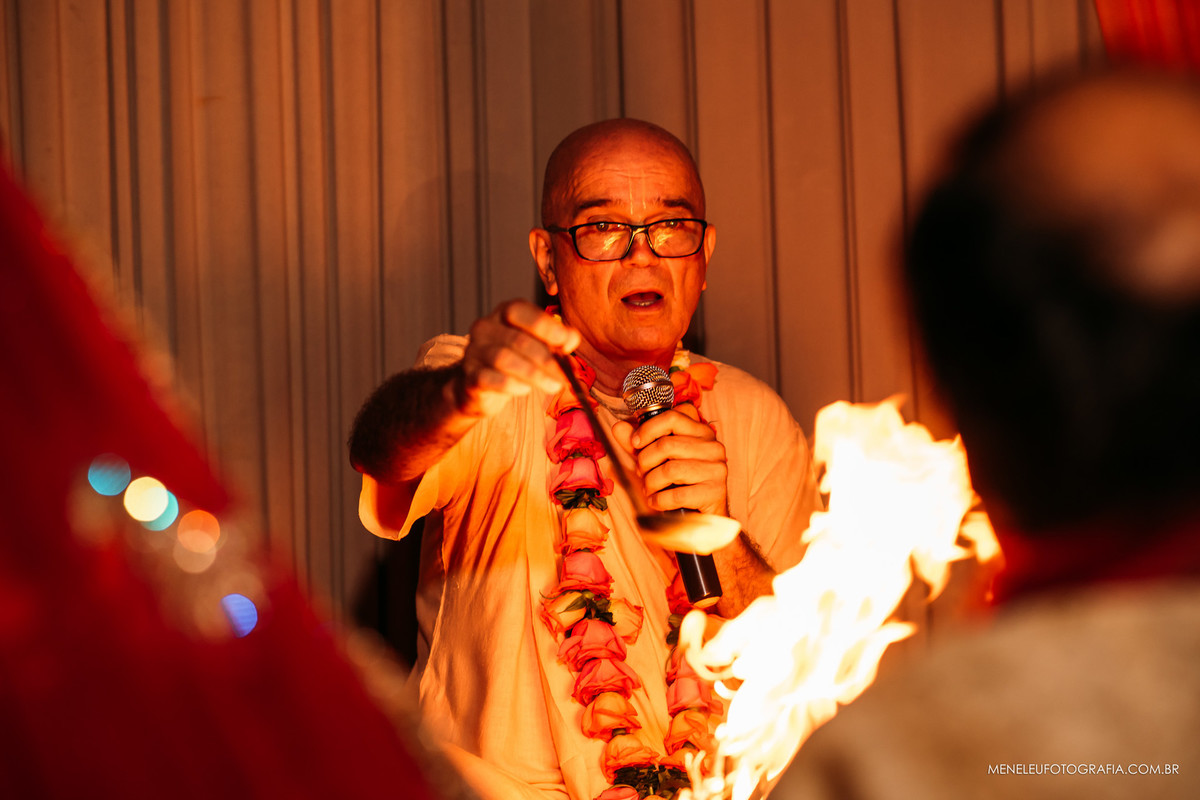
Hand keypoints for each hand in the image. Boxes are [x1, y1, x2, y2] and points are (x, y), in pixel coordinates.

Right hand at [452, 300, 580, 417]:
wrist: (480, 385)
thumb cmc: (515, 359)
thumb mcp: (537, 344)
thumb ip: (556, 339)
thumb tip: (571, 338)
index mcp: (503, 313)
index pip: (520, 311)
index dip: (545, 326)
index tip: (566, 343)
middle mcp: (485, 328)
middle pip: (517, 340)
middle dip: (547, 359)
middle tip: (565, 377)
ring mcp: (475, 351)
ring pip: (505, 359)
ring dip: (535, 375)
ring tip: (554, 386)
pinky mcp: (471, 376)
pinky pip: (493, 379)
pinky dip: (514, 386)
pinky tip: (526, 390)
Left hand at [611, 404, 728, 516]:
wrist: (702, 516)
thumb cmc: (678, 483)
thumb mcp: (656, 460)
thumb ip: (639, 444)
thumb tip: (618, 427)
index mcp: (701, 432)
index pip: (672, 417)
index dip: (648, 429)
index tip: (635, 443)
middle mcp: (713, 447)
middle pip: (666, 445)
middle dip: (645, 462)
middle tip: (641, 473)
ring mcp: (716, 469)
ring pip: (670, 470)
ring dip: (651, 483)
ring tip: (649, 489)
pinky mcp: (715, 492)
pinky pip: (677, 495)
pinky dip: (660, 501)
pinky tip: (656, 502)